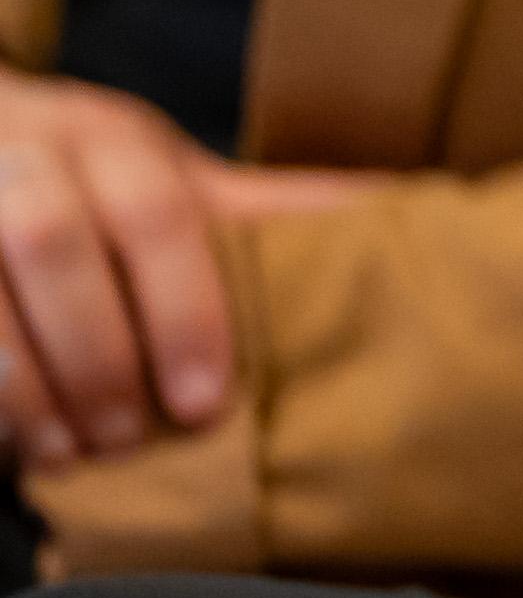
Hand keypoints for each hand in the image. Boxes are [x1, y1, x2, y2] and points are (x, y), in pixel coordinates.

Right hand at [0, 74, 250, 470]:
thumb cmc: (86, 177)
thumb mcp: (171, 178)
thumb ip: (266, 208)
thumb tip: (407, 211)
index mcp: (107, 141)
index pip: (157, 214)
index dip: (186, 311)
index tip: (206, 402)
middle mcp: (24, 158)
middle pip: (53, 244)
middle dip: (96, 351)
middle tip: (129, 439)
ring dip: (22, 384)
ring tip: (65, 456)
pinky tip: (6, 442)